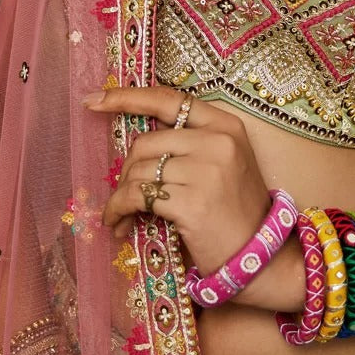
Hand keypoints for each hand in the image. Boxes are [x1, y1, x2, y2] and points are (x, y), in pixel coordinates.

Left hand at [88, 85, 272, 278]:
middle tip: (123, 196)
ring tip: (120, 217)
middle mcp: (218, 141)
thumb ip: (188, 144)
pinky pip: (137, 196)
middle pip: (146, 141)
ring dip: (120, 196)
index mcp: (225, 125)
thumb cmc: (235, 212)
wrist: (260, 257)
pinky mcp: (192, 201)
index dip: (127, 97)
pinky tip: (120, 224)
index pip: (168, 99)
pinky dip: (120, 210)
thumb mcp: (222, 164)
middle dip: (125, 170)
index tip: (94, 100)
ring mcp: (206, 170)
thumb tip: (135, 146)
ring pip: (138, 170)